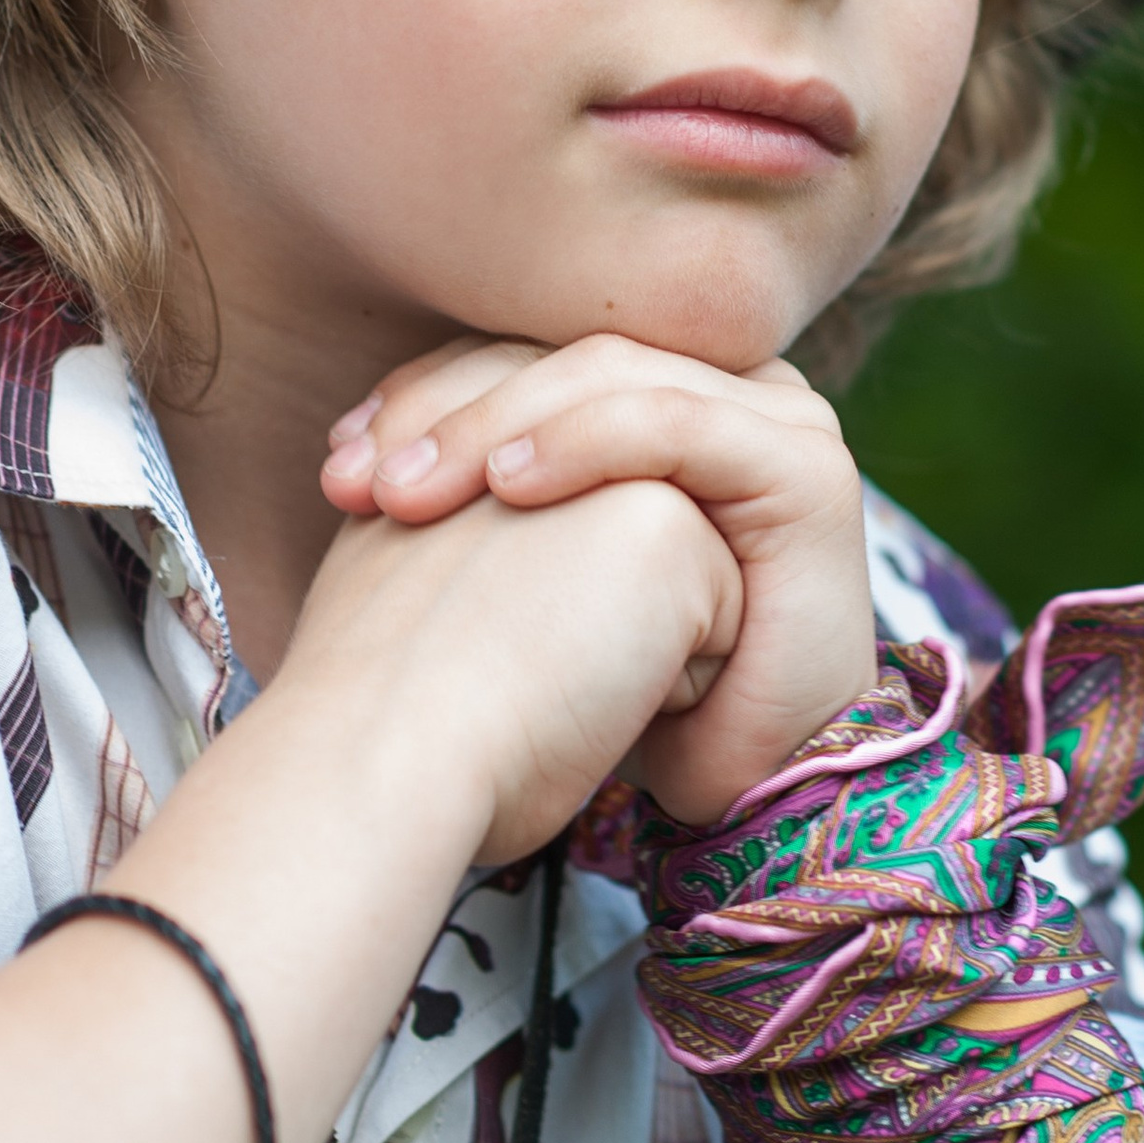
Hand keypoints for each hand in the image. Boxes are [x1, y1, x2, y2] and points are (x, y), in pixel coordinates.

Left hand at [320, 335, 874, 821]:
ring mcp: (774, 416)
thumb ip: (473, 488)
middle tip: (358, 479)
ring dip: (497, 424)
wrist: (720, 783)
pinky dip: (584, 443)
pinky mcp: (804, 464)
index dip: (431, 392)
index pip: (531, 359)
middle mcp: (721, 388)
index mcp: (657, 395)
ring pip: (612, 379)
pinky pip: (674, 425)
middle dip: (448, 410)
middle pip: (564, 360)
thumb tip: (352, 443)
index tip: (339, 455)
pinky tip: (509, 486)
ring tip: (414, 488)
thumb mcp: (524, 565)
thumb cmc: (605, 687)